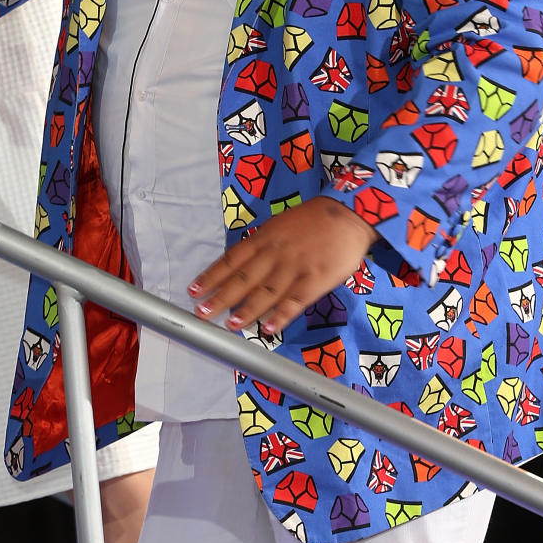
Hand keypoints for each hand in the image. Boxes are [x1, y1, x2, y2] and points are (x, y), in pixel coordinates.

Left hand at [188, 197, 376, 334]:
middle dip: (220, 297)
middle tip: (201, 313)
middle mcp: (274, 254)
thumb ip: (262, 245)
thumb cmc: (312, 219)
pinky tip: (268, 329)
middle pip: (243, 279)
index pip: (231, 260)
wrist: (348, 214)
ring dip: (246, 310)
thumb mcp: (279, 225)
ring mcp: (295, 268)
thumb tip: (241, 266)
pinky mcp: (316, 280)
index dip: (212, 276)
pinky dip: (281, 316)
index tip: (194, 290)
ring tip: (229, 325)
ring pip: (266, 292)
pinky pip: (295, 301)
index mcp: (264, 238)